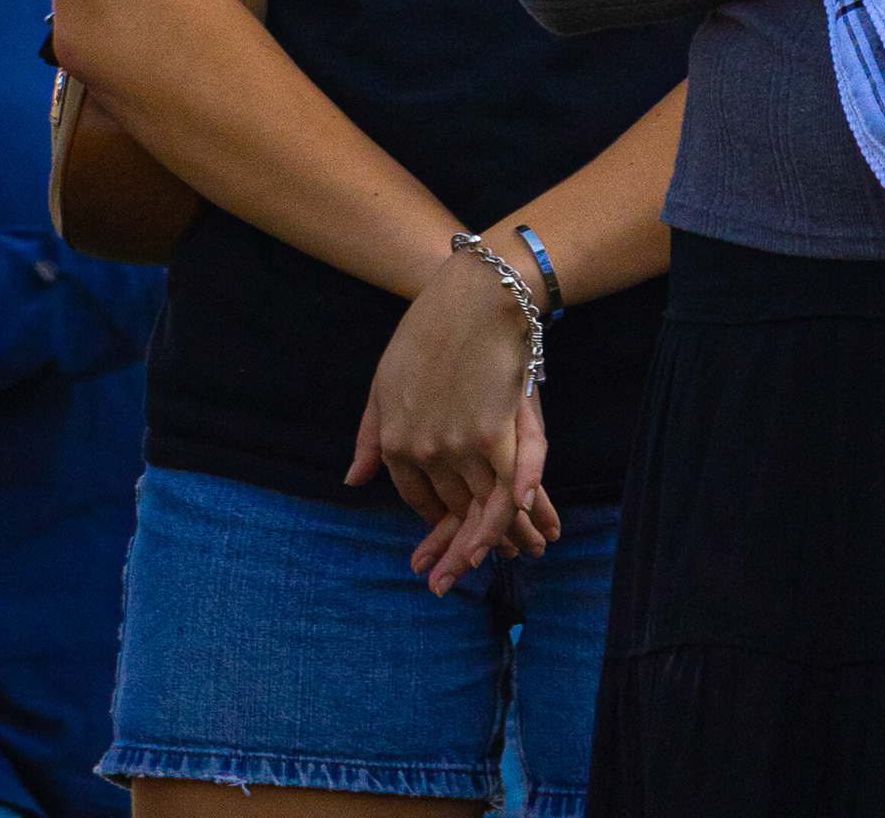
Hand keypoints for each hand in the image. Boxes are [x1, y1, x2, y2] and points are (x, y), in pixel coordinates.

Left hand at [349, 251, 550, 594]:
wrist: (471, 299)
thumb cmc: (425, 336)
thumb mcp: (383, 385)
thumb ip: (371, 438)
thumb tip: (353, 481)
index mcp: (395, 440)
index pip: (416, 498)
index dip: (433, 522)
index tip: (443, 540)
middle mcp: (426, 451)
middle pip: (450, 512)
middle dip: (458, 550)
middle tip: (450, 586)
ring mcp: (463, 446)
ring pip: (484, 509)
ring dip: (502, 539)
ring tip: (519, 558)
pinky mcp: (500, 436)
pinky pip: (512, 490)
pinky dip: (520, 514)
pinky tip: (531, 530)